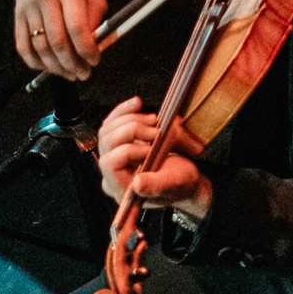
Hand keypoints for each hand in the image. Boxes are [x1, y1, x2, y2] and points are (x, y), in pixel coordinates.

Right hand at [14, 0, 106, 80]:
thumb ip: (97, 18)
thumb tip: (98, 47)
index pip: (77, 28)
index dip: (87, 50)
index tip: (94, 61)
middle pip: (57, 41)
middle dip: (72, 64)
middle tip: (83, 73)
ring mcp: (27, 4)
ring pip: (39, 46)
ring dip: (56, 67)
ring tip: (69, 73)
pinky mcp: (17, 11)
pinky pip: (22, 44)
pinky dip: (34, 61)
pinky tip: (47, 66)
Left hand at [95, 95, 210, 222]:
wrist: (185, 177)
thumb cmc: (181, 183)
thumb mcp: (174, 183)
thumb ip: (156, 185)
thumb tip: (138, 184)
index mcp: (122, 189)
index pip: (110, 163)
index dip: (130, 150)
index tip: (152, 148)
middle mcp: (112, 174)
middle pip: (107, 142)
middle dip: (133, 130)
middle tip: (156, 131)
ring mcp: (113, 158)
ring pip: (109, 129)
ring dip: (132, 119)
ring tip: (154, 121)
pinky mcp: (118, 144)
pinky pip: (112, 122)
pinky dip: (125, 111)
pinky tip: (137, 104)